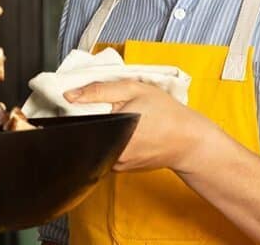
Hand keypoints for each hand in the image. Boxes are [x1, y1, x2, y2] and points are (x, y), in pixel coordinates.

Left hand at [64, 80, 218, 172]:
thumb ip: (99, 91)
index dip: (75, 110)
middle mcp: (112, 153)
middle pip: (85, 134)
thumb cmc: (167, 113)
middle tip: (105, 107)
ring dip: (100, 130)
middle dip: (89, 120)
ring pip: (95, 143)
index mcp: (113, 132)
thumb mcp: (134, 90)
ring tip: (118, 118)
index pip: (78, 123)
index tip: (80, 100)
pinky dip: (110, 139)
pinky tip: (124, 130)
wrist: (189, 141)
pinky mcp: (121, 169)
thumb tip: (69, 95)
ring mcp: (116, 165)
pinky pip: (106, 151)